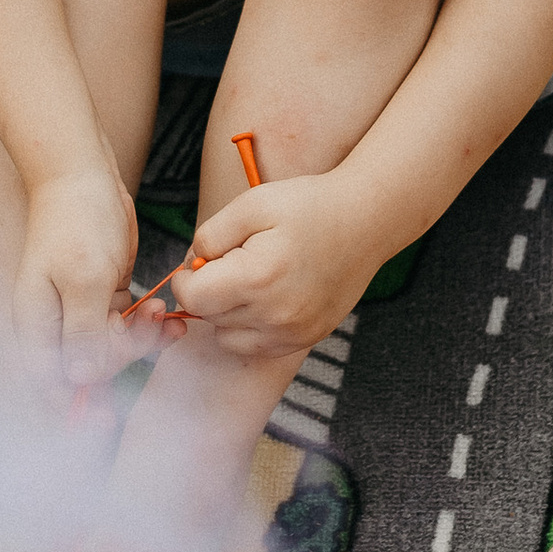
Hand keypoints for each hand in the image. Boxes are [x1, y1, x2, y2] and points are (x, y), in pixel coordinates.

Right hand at [12, 163, 144, 393]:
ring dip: (142, 340)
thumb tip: (81, 380)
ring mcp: (80, 310)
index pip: (51, 382)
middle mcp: (55, 322)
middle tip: (148, 330)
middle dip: (122, 357)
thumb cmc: (76, 222)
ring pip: (112, 349)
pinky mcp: (103, 296)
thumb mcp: (84, 279)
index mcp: (37, 323)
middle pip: (88, 369)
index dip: (77, 403)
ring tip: (162, 315)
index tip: (107, 416)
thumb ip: (84, 333)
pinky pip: (126, 326)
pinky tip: (166, 312)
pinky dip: (147, 324)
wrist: (84, 175)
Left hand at [159, 168, 386, 371]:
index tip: (200, 261)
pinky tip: (268, 297)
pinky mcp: (306, 339)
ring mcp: (293, 332)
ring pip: (228, 337)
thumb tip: (190, 267)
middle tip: (234, 261)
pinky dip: (251, 327)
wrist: (366, 221)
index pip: (191, 298)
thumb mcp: (251, 204)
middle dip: (209, 290)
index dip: (186, 277)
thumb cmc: (310, 206)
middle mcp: (275, 314)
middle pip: (208, 318)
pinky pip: (256, 347)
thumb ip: (209, 237)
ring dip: (228, 313)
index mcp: (257, 278)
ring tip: (253, 280)